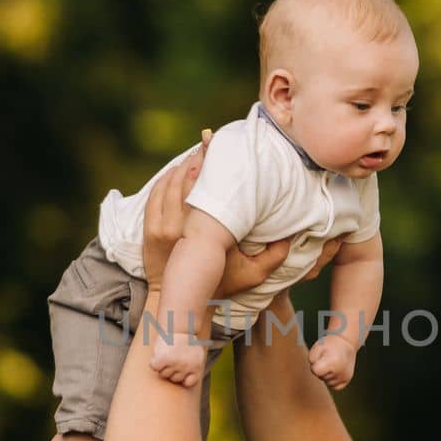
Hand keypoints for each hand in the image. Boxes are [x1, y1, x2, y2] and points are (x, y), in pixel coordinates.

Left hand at [142, 132, 291, 294]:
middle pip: (183, 179)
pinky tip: (177, 171)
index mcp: (203, 235)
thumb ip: (274, 256)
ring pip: (168, 184)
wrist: (184, 299)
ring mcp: (160, 228)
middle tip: (209, 141)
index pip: (203, 189)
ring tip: (197, 153)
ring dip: (181, 166)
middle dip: (196, 158)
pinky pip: (155, 195)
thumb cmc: (222, 285)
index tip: (218, 146)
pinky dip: (165, 180)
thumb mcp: (253, 275)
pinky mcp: (149, 230)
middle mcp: (178, 227)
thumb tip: (292, 234)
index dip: (208, 163)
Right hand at [150, 331, 207, 387]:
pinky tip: (161, 353)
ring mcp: (173, 364)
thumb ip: (194, 369)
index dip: (184, 379)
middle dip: (173, 371)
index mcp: (196, 367)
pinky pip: (154, 367)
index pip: (189, 383)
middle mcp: (186, 367)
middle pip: (174, 379)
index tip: (183, 371)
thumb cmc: (187, 341)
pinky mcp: (161, 359)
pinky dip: (155, 361)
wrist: (179, 326)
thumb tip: (186, 383)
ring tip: (168, 354)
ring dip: (163, 366)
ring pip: (163, 375)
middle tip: (174, 357)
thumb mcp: (197, 355)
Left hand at [308, 332, 357, 390]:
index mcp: (333, 363)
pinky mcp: (347, 379)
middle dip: (321, 370)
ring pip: (327, 382)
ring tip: (332, 364)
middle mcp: (340, 372)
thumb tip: (314, 369)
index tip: (320, 358)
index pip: (315, 371)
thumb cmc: (331, 344)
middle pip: (321, 377)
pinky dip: (332, 380)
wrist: (347, 343)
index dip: (315, 365)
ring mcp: (344, 377)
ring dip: (327, 375)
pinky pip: (334, 386)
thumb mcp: (318, 346)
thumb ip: (312, 358)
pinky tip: (334, 371)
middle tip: (327, 359)